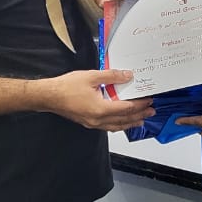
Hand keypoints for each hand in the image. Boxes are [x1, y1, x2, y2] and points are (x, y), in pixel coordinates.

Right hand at [38, 68, 153, 131]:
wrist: (49, 96)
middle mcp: (98, 120)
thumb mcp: (92, 76)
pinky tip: (120, 122)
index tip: (149, 101)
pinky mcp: (87, 122)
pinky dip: (118, 124)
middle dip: (139, 115)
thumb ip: (112, 76)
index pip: (126, 108)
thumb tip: (128, 76)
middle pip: (124, 120)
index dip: (140, 104)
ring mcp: (92, 123)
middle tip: (151, 112)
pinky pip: (107, 126)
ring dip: (129, 123)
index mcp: (101, 109)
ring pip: (116, 126)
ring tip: (140, 120)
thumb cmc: (67, 87)